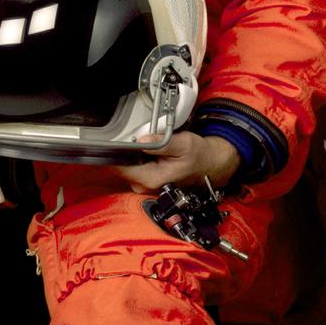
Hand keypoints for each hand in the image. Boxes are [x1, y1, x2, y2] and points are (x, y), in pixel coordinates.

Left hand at [117, 130, 240, 191]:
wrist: (211, 165)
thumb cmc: (198, 156)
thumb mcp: (183, 144)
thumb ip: (161, 143)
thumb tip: (142, 141)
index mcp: (151, 179)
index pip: (119, 168)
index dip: (115, 153)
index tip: (116, 139)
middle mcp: (145, 186)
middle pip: (120, 167)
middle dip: (124, 151)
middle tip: (137, 138)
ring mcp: (145, 185)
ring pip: (125, 167)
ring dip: (131, 154)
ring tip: (146, 144)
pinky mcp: (147, 181)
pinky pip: (133, 167)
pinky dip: (137, 158)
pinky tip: (148, 151)